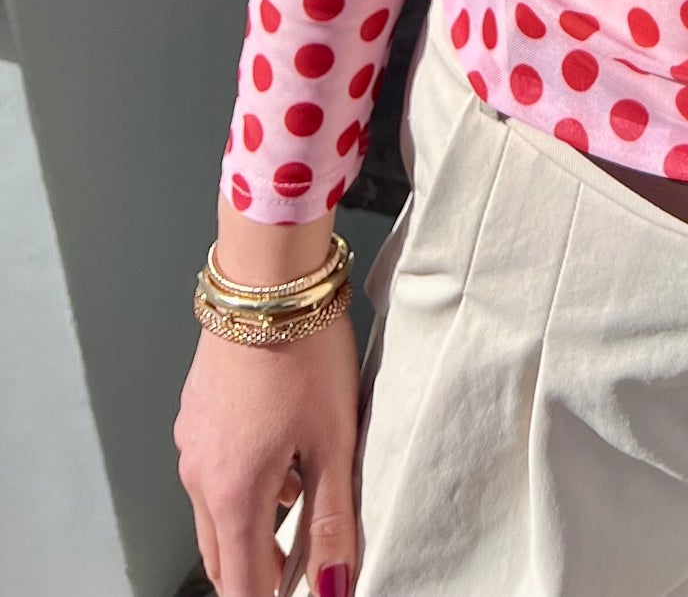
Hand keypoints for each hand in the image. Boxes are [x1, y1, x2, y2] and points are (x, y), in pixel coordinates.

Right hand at [175, 312, 359, 596]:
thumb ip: (334, 520)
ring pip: (217, 513)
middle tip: (302, 571)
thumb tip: (336, 583)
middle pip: (224, 557)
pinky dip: (244, 484)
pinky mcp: (196, 415)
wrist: (268, 281)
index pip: (243, 585)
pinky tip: (285, 454)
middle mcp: (198, 476)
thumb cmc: (306, 353)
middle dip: (258, 574)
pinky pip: (214, 472)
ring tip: (306, 500)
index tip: (302, 595)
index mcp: (231, 495)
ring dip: (253, 526)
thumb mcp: (335, 441)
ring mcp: (192, 443)